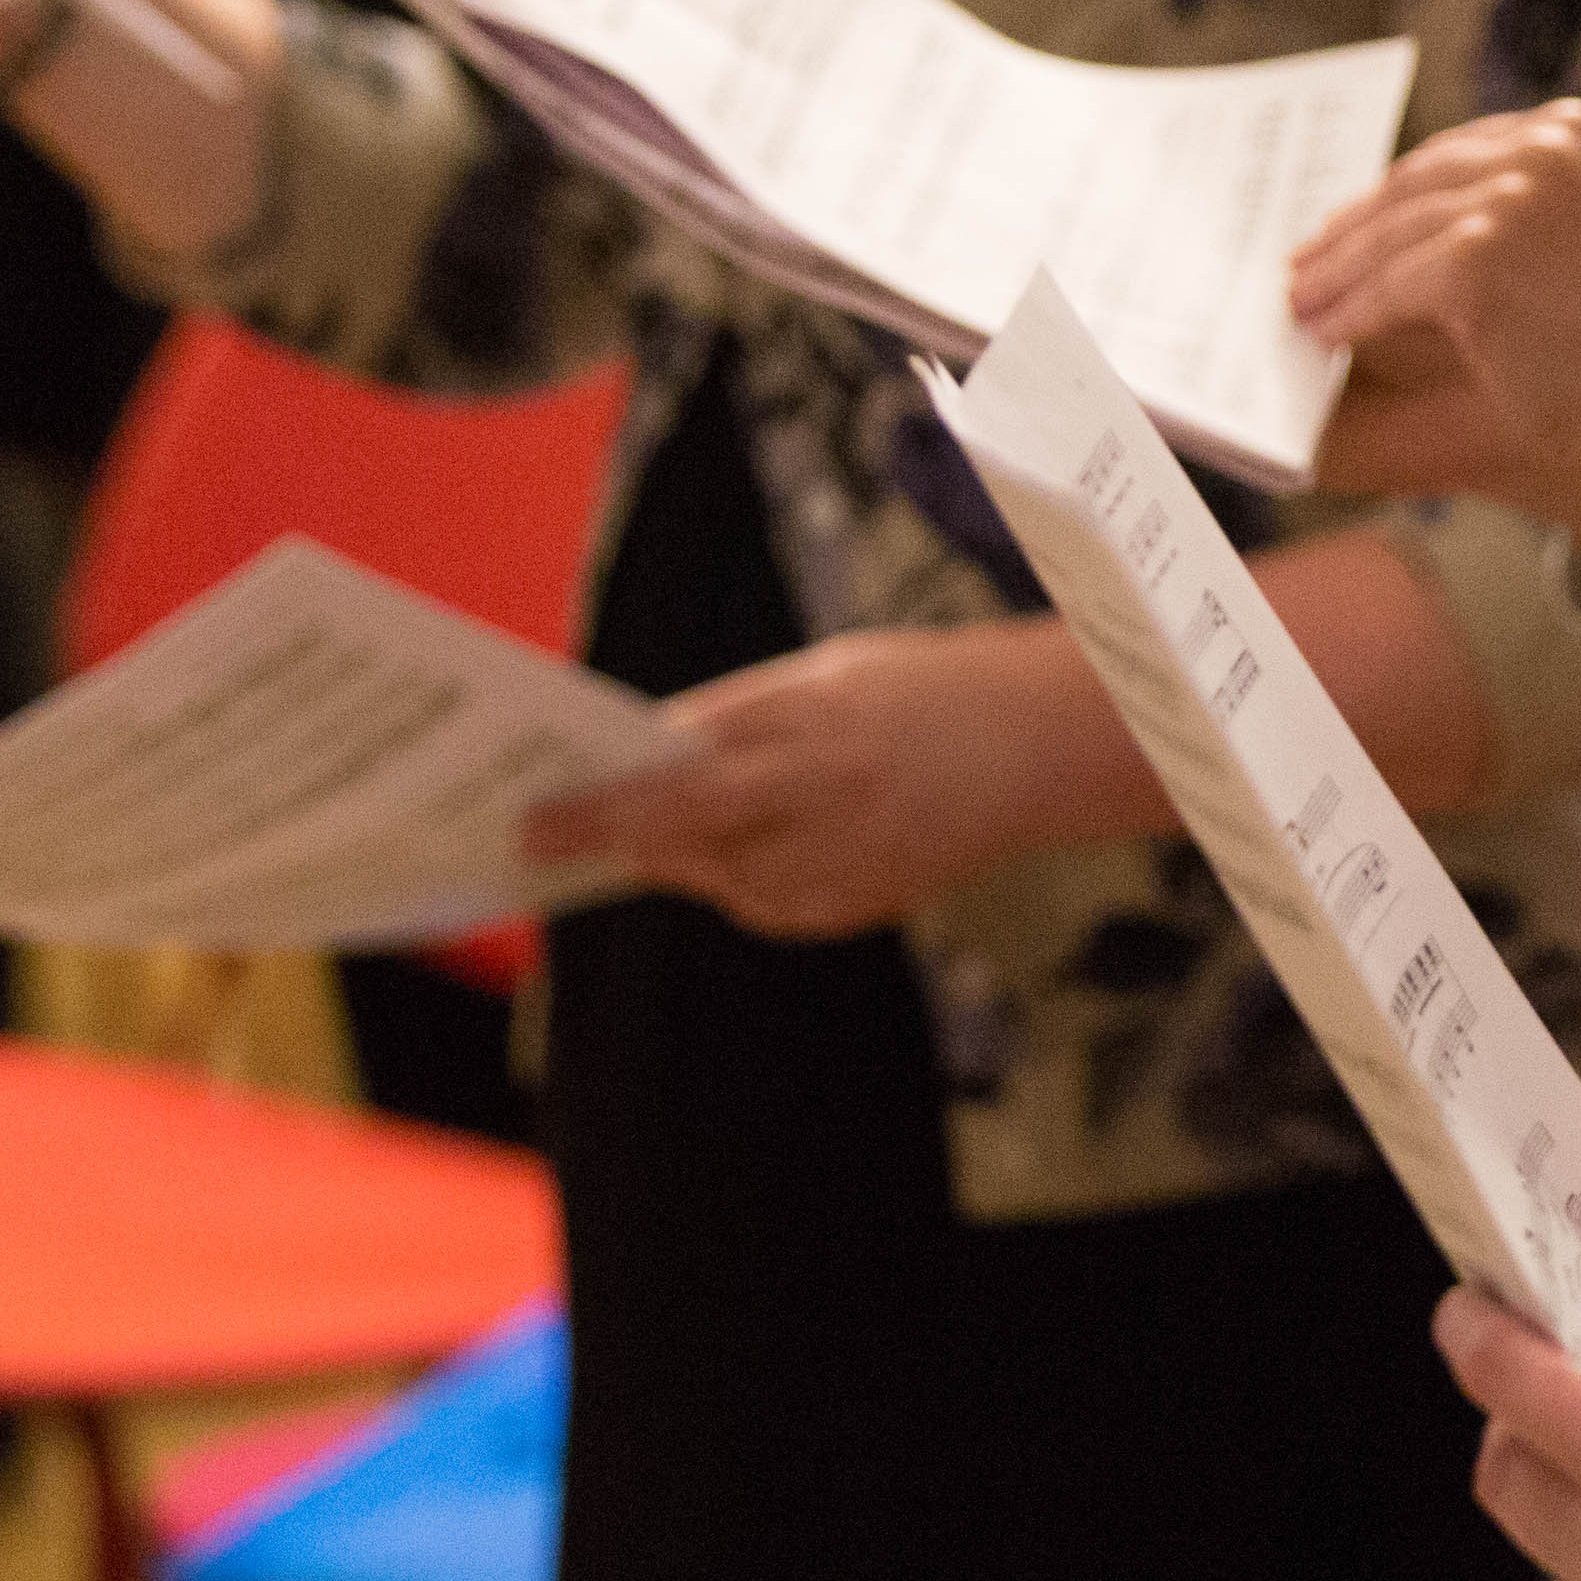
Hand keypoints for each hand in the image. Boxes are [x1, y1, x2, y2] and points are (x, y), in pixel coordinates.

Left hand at [515, 629, 1045, 935]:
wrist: (1046, 745)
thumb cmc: (925, 690)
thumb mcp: (828, 675)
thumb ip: (742, 718)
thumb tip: (647, 757)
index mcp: (819, 720)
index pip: (682, 768)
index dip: (601, 798)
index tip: (533, 812)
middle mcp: (833, 792)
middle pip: (690, 830)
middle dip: (608, 835)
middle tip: (540, 840)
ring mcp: (856, 855)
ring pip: (725, 879)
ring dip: (680, 857)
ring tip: (644, 834)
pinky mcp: (872, 901)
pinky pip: (776, 905)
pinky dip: (744, 882)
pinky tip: (744, 854)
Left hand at [1289, 101, 1580, 536]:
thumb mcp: (1575, 252)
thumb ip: (1506, 219)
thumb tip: (1395, 231)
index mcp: (1571, 131)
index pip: (1457, 155)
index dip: (1395, 195)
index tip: (1352, 224)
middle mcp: (1546, 144)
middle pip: (1414, 184)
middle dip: (1352, 232)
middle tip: (1306, 265)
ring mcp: (1514, 195)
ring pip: (1390, 236)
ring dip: (1336, 277)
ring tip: (1302, 306)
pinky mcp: (1479, 254)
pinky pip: (1388, 286)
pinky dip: (1349, 315)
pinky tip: (1325, 337)